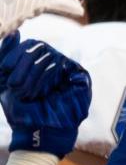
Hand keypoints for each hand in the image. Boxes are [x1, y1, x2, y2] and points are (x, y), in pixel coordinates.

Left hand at [0, 37, 91, 157]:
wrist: (39, 131)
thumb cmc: (22, 110)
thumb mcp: (3, 83)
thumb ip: (4, 58)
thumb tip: (15, 33)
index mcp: (37, 62)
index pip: (29, 45)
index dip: (15, 54)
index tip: (6, 71)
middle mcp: (53, 62)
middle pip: (38, 48)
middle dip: (23, 67)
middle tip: (16, 86)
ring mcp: (67, 68)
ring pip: (49, 56)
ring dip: (33, 76)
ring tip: (28, 93)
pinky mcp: (80, 76)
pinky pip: (63, 66)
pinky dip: (48, 78)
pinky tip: (43, 92)